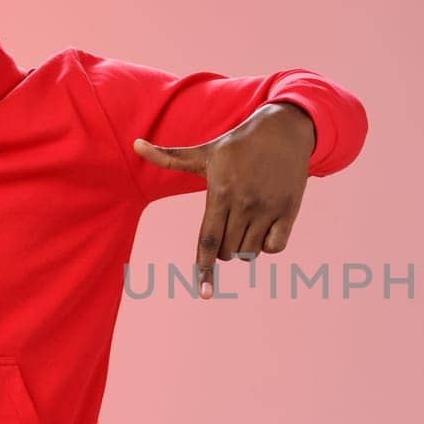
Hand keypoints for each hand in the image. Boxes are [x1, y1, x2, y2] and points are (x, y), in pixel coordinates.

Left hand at [133, 102, 315, 298]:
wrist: (284, 129)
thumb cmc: (239, 144)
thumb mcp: (205, 152)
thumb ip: (170, 157)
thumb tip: (135, 144)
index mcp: (220, 192)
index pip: (207, 240)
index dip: (204, 269)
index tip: (204, 294)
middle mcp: (244, 203)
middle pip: (226, 251)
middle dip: (222, 248)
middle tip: (227, 224)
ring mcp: (268, 208)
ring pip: (249, 252)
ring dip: (243, 248)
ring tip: (246, 222)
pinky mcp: (289, 211)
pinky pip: (274, 248)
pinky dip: (267, 245)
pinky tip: (265, 227)